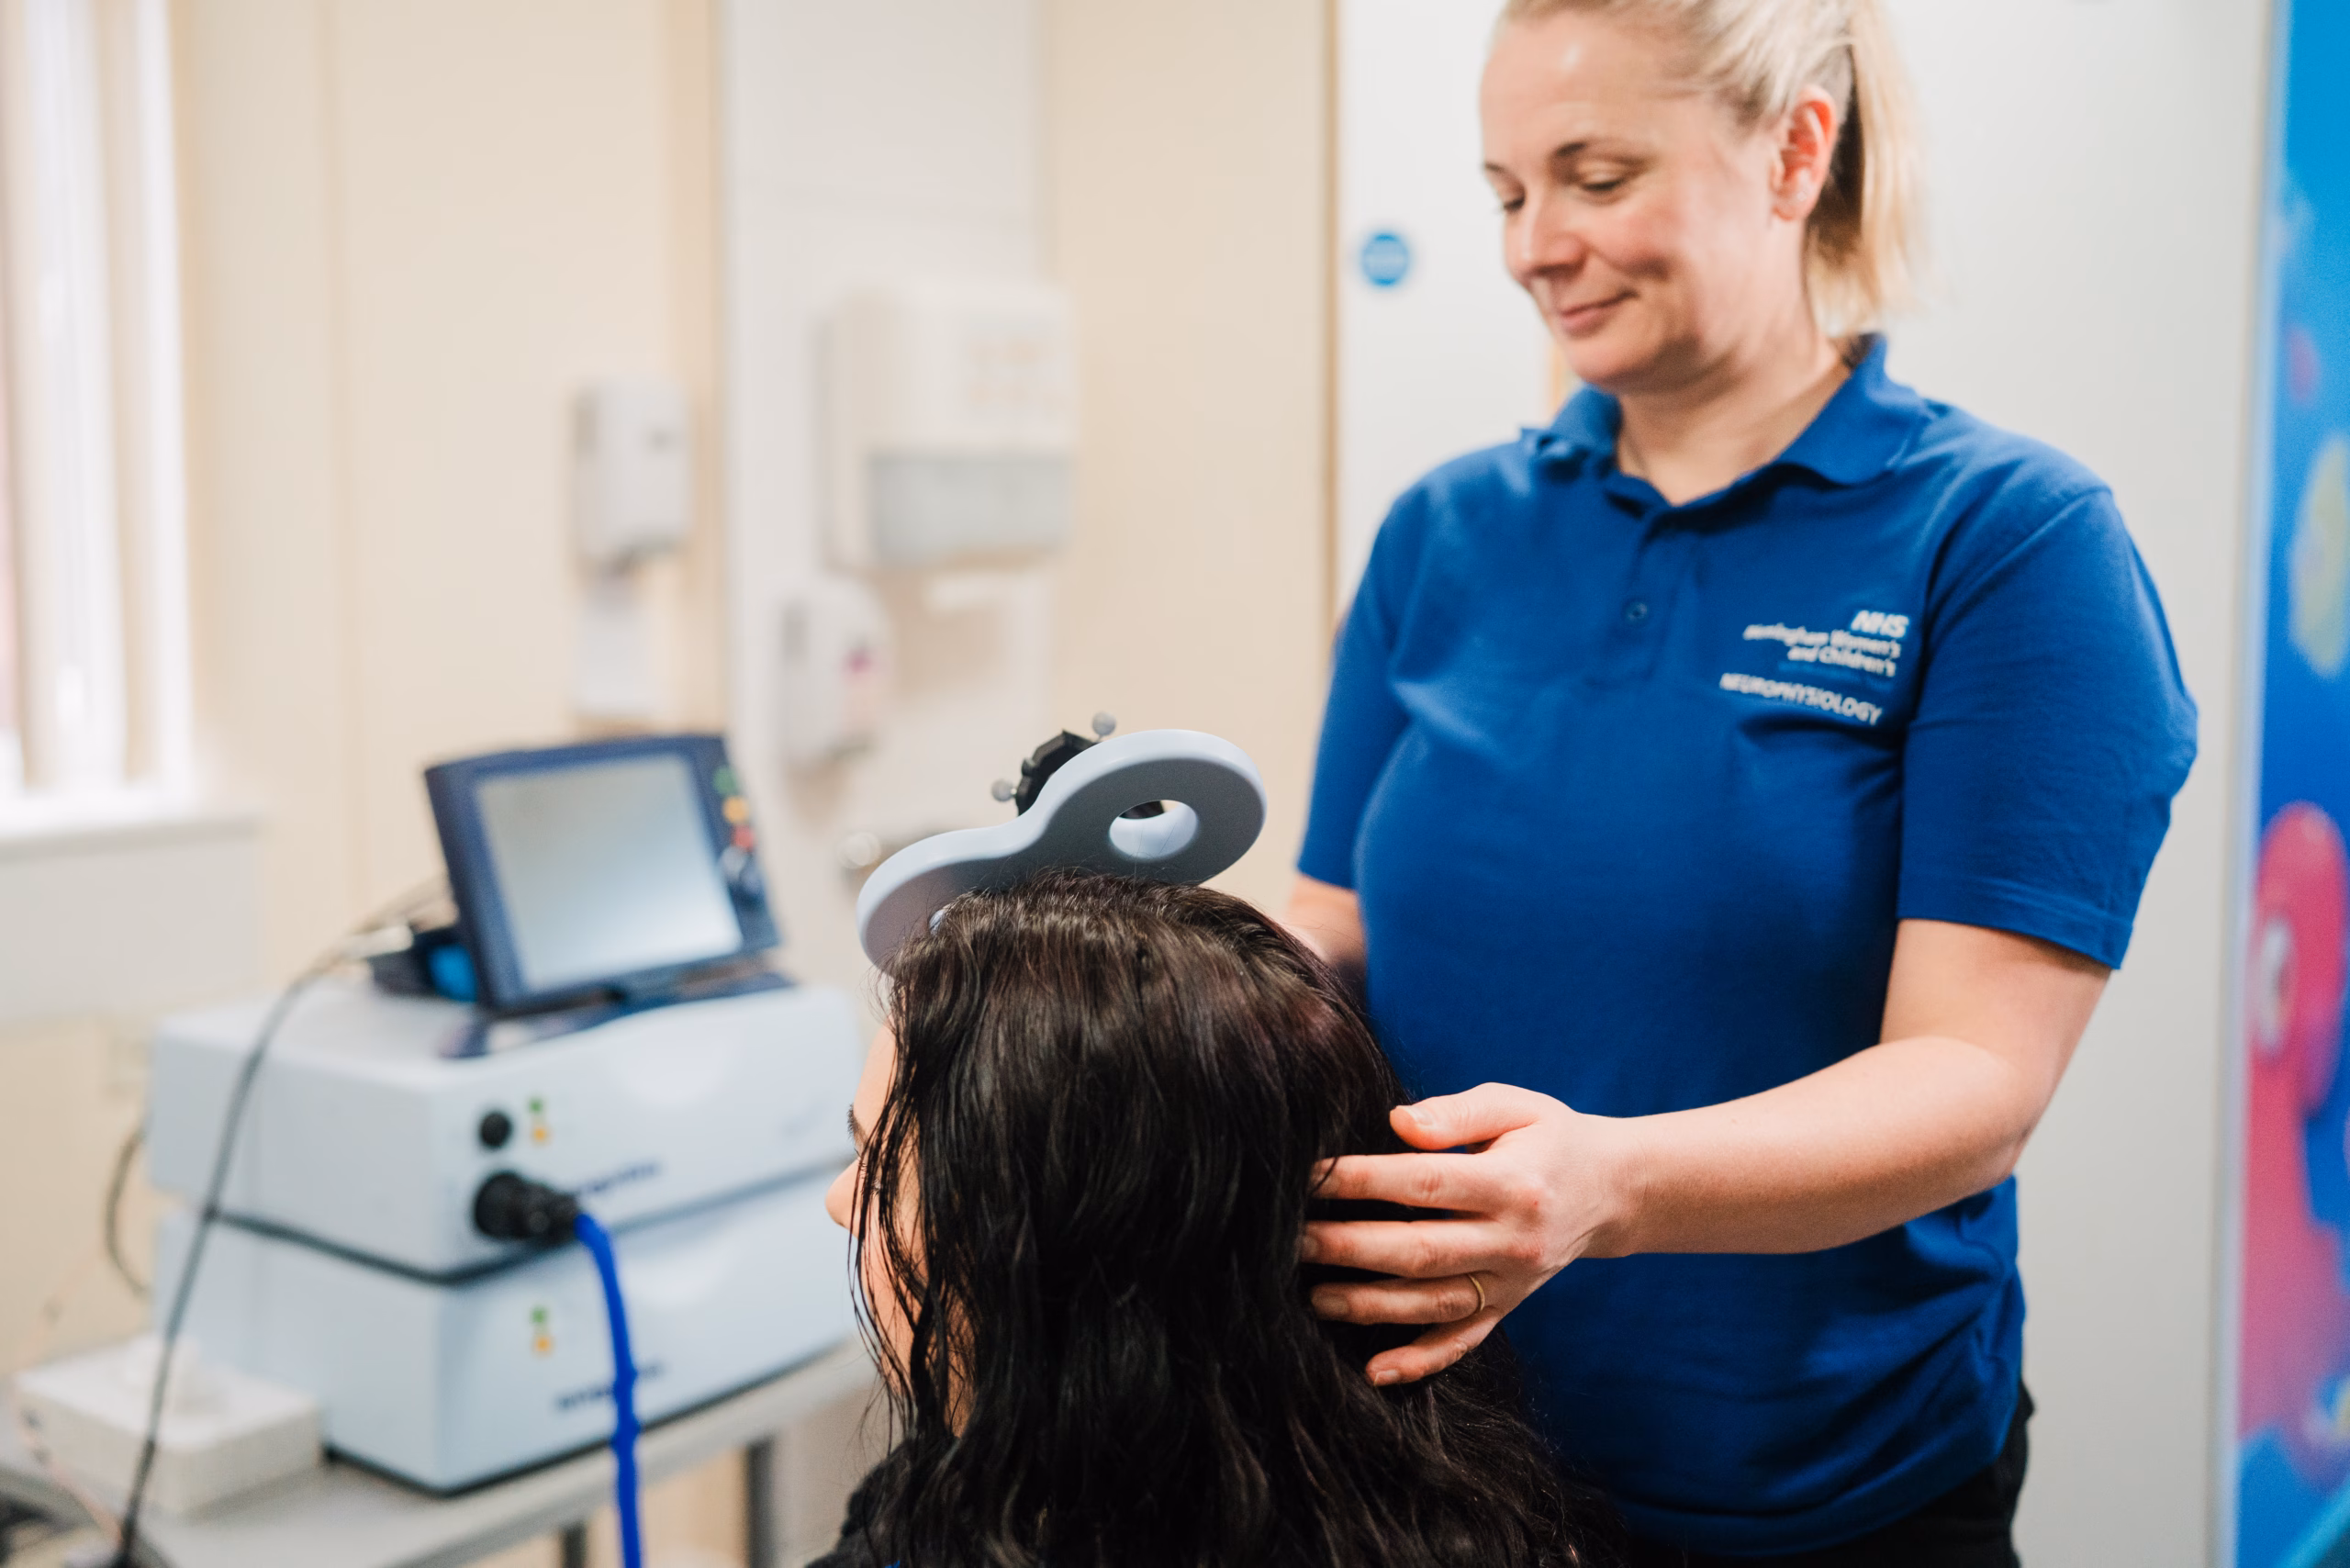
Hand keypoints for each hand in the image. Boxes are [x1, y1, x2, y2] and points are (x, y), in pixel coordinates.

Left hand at [1302, 1083, 1635, 1384]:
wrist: (1613, 1190)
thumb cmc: (1548, 1137)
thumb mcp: (1516, 1106)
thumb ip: (1457, 1112)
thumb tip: (1397, 1122)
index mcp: (1512, 1183)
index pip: (1426, 1183)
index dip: (1364, 1181)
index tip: (1311, 1176)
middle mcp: (1512, 1240)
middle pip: (1420, 1250)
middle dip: (1349, 1247)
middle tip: (1291, 1241)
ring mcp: (1511, 1283)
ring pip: (1432, 1303)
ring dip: (1370, 1306)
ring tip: (1314, 1297)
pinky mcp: (1508, 1308)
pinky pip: (1462, 1341)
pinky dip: (1420, 1361)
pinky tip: (1375, 1370)